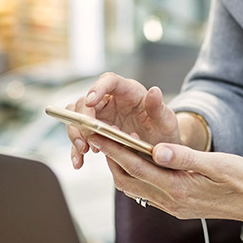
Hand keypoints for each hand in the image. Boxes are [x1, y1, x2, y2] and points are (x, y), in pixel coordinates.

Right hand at [65, 72, 179, 168]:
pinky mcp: (96, 131)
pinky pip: (79, 135)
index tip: (90, 102)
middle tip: (88, 139)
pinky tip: (79, 162)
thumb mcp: (167, 121)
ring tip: (85, 151)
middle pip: (86, 100)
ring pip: (77, 115)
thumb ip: (159, 108)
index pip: (110, 81)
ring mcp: (102, 115)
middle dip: (83, 119)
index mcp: (129, 91)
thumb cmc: (165, 131)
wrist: (161, 150)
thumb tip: (154, 91)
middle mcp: (112, 100)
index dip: (97, 88)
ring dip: (76, 132)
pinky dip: (75, 148)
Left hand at [92, 136, 242, 226]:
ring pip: (135, 186)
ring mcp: (173, 205)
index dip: (114, 148)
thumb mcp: (216, 163)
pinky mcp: (178, 205)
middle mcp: (171, 200)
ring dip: (120, 167)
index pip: (137, 165)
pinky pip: (147, 191)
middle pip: (129, 178)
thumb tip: (156, 149)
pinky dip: (135, 175)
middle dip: (110, 157)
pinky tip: (136, 162)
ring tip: (110, 146)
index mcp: (179, 187)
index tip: (98, 133)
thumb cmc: (242, 178)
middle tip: (96, 135)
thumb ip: (185, 157)